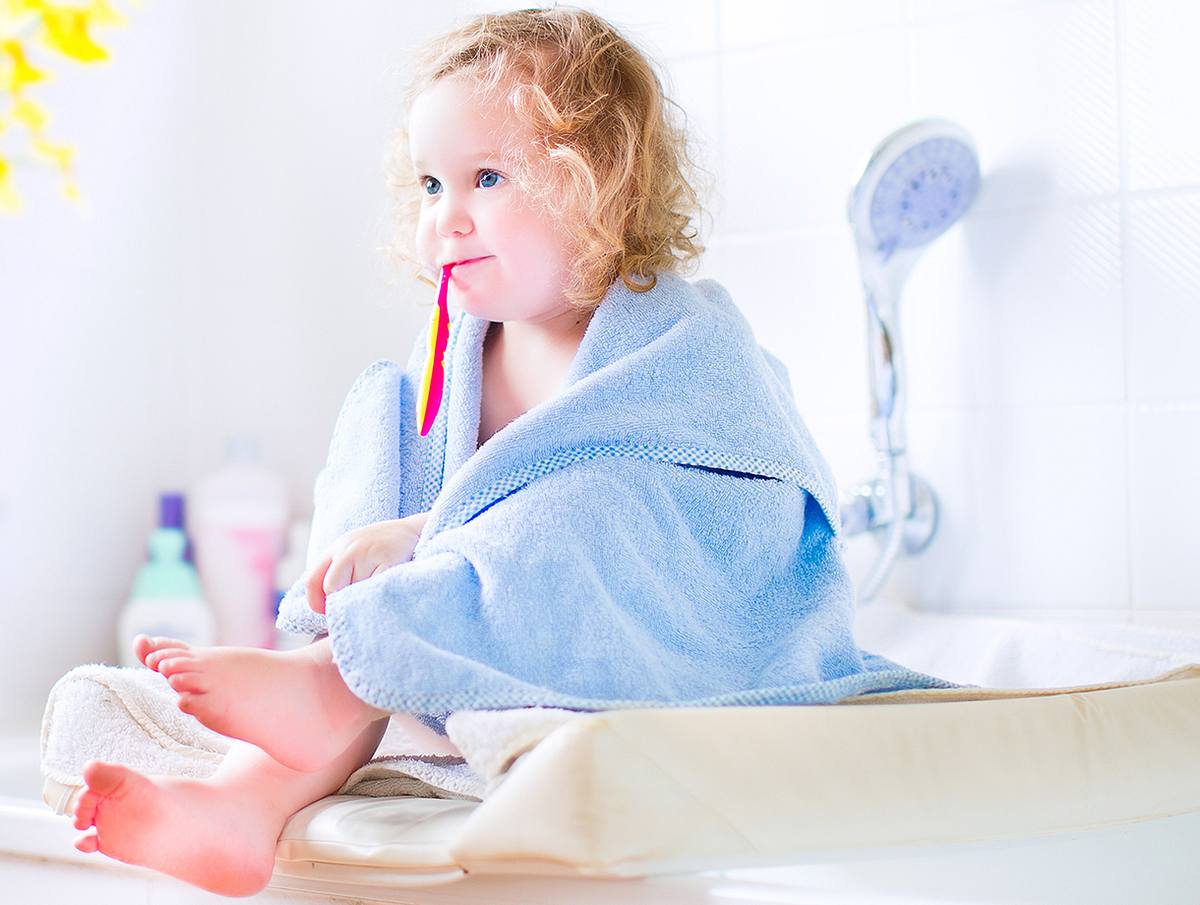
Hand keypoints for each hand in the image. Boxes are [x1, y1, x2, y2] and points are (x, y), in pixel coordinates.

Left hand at [305, 512, 429, 613]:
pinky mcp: (388, 561)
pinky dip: (378, 596)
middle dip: (342, 602)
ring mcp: (367, 553)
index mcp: (337, 547)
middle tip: (358, 603)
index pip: (312, 581)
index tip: (328, 613)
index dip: (317, 603)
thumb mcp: (356, 552)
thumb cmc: (385, 549)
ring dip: (364, 598)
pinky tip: (387, 589)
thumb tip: (326, 609)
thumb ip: (339, 572)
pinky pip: (374, 591)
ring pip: (353, 592)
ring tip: (379, 588)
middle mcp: (348, 548)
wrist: (418, 531)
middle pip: (332, 589)